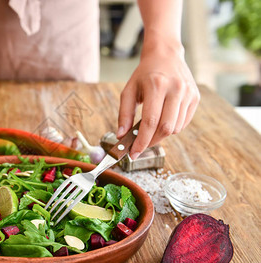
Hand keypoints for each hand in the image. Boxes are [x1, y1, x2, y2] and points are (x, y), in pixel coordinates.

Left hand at [117, 39, 199, 158]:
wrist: (166, 55)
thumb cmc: (144, 74)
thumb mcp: (129, 90)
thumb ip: (123, 114)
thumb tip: (121, 136)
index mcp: (157, 85)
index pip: (151, 122)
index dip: (142, 141)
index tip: (133, 153)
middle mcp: (176, 89)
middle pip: (166, 128)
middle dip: (151, 142)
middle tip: (140, 146)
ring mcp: (188, 93)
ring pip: (176, 128)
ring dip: (161, 135)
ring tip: (150, 130)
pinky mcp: (195, 97)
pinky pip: (183, 123)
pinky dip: (171, 128)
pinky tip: (162, 120)